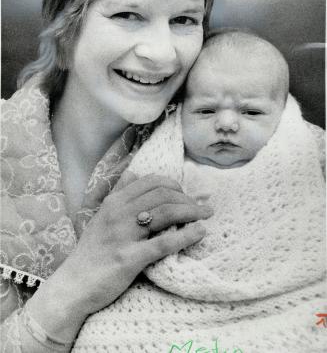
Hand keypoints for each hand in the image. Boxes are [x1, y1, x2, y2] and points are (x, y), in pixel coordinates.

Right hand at [61, 174, 211, 314]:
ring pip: (166, 213)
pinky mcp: (129, 258)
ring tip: (206, 215)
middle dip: (187, 198)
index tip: (186, 194)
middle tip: (201, 207)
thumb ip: (119, 193)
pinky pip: (163, 243)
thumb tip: (135, 172)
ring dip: (192, 212)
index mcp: (114, 201)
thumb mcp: (101, 215)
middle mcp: (119, 213)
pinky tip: (200, 232)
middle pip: (162, 195)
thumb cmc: (92, 251)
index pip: (151, 181)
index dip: (174, 184)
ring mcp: (124, 234)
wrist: (74, 284)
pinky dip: (186, 236)